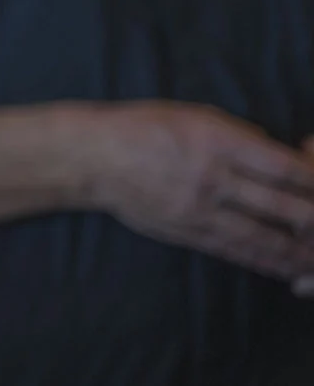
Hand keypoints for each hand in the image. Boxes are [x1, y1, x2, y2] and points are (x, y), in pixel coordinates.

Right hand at [89, 101, 313, 289]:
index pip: (284, 168)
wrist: (92, 157)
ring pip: (263, 238)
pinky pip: (234, 250)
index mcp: (217, 141)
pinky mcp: (186, 232)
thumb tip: (280, 155)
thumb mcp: (195, 116)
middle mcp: (212, 178)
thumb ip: (240, 136)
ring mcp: (199, 210)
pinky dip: (265, 261)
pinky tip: (287, 269)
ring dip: (299, 252)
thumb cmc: (143, 127)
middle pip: (283, 208)